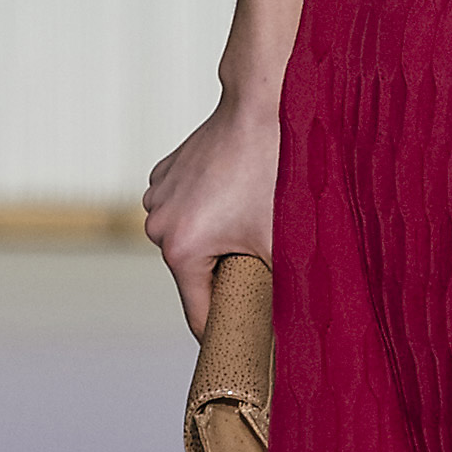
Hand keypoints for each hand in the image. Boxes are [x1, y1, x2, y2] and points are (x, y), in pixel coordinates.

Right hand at [145, 94, 279, 337]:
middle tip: (265, 271)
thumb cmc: (278, 172)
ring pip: (191, 240)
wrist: (267, 104)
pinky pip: (188, 209)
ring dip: (218, 243)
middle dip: (228, 279)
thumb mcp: (285, 243)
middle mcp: (157, 224)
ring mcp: (157, 195)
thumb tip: (294, 338)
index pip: (200, 316)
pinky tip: (238, 196)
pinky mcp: (166, 173)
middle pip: (195, 276)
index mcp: (181, 249)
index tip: (249, 347)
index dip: (228, 333)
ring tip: (253, 223)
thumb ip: (282, 292)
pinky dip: (210, 212)